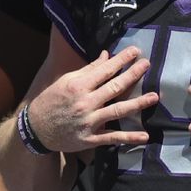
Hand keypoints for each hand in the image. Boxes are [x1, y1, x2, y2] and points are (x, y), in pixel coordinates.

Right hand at [28, 47, 157, 152]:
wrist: (36, 130)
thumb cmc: (52, 101)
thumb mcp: (66, 81)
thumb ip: (89, 70)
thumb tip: (107, 55)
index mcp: (78, 86)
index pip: (105, 70)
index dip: (122, 60)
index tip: (136, 51)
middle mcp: (85, 103)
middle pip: (114, 87)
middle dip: (133, 75)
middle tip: (147, 65)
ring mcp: (89, 122)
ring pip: (118, 111)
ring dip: (138, 104)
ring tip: (154, 96)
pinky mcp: (91, 139)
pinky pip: (113, 137)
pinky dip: (129, 137)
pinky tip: (145, 135)